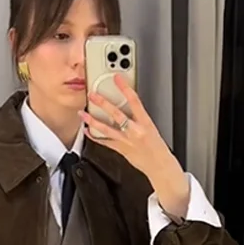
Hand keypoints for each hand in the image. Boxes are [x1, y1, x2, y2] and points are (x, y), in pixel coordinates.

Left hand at [80, 75, 190, 220]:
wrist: (159, 166)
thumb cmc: (157, 148)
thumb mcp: (151, 128)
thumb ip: (139, 118)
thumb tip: (130, 108)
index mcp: (145, 122)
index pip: (134, 101)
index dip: (125, 88)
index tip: (117, 78)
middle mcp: (134, 131)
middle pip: (116, 114)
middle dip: (103, 103)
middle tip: (93, 95)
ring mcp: (126, 141)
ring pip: (106, 129)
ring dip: (93, 121)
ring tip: (83, 114)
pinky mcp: (121, 149)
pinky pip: (105, 142)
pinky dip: (95, 137)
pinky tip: (88, 131)